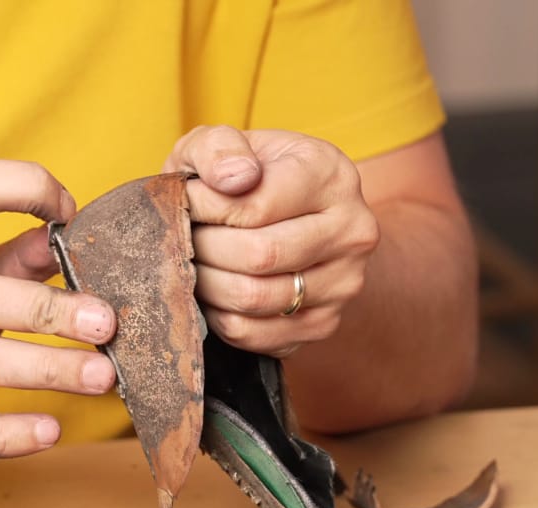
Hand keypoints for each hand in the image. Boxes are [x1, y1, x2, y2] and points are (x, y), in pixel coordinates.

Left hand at [163, 127, 378, 357]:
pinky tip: (212, 291)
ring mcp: (344, 283)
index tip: (185, 202)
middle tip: (184, 237)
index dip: (203, 209)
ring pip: (253, 298)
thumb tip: (232, 179)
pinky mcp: (323, 324)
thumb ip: (219, 148)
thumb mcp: (226, 144)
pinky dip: (218, 316)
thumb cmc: (247, 177)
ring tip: (195, 261)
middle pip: (258, 256)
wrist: (292, 218)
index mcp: (331, 174)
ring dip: (206, 283)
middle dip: (204, 249)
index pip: (255, 206)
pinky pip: (253, 334)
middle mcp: (353, 230)